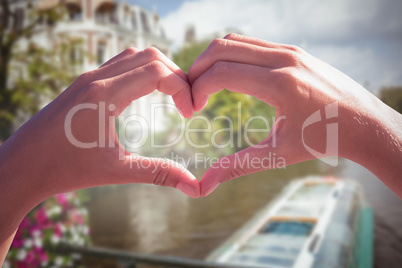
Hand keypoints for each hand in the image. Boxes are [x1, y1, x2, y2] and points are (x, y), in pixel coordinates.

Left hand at [0, 47, 199, 235]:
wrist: (22, 166)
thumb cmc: (63, 169)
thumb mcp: (116, 171)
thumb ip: (158, 174)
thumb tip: (194, 187)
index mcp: (104, 95)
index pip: (157, 71)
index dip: (181, 88)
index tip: (190, 112)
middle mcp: (96, 78)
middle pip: (150, 56)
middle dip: (176, 75)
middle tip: (186, 102)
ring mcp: (88, 77)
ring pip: (134, 55)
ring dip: (159, 69)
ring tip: (172, 95)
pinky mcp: (84, 83)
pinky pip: (120, 64)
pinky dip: (141, 71)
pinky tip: (147, 93)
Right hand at [189, 34, 401, 196]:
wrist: (364, 123)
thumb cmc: (324, 141)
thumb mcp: (278, 155)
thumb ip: (237, 166)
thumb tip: (204, 186)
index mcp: (280, 85)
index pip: (222, 72)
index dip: (197, 88)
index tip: (192, 108)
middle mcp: (284, 59)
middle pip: (222, 48)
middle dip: (197, 69)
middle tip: (191, 94)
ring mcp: (290, 50)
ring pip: (234, 41)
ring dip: (212, 60)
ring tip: (204, 85)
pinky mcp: (292, 50)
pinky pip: (250, 43)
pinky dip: (230, 56)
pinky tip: (227, 77)